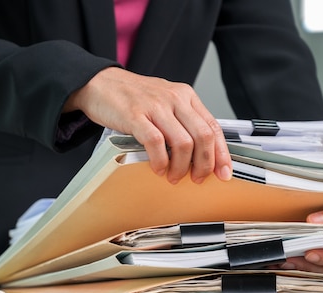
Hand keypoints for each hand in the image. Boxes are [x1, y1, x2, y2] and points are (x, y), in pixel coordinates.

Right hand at [64, 67, 231, 184]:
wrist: (98, 83)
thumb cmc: (130, 97)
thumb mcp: (163, 101)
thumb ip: (180, 120)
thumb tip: (197, 153)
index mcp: (186, 95)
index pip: (213, 127)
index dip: (222, 153)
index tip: (224, 173)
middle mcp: (174, 98)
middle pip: (203, 136)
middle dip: (204, 164)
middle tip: (197, 179)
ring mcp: (155, 106)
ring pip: (183, 143)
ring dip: (181, 167)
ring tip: (174, 177)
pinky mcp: (135, 115)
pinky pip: (156, 143)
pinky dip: (160, 161)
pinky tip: (157, 169)